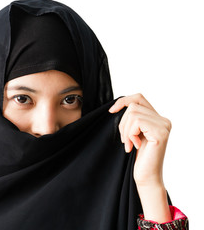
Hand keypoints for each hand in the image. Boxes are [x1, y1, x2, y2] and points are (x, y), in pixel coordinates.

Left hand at [109, 94, 171, 222]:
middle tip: (125, 140)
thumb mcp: (133, 133)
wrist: (146, 176)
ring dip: (125, 130)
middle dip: (122, 123)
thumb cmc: (137, 157)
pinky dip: (130, 134)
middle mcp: (164, 120)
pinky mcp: (160, 133)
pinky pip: (137, 122)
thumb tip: (119, 104)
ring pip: (133, 113)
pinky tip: (134, 146)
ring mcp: (164, 126)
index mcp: (158, 119)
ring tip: (129, 144)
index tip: (111, 111)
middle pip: (133, 106)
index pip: (139, 98)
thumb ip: (132, 119)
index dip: (123, 101)